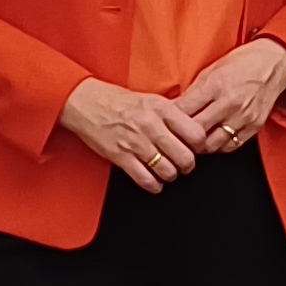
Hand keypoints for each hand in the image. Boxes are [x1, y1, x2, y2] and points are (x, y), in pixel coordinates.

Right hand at [60, 78, 206, 192]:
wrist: (86, 103)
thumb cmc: (118, 101)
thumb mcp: (151, 99)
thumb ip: (172, 114)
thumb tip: (193, 128)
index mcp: (162, 109)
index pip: (195, 134)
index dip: (199, 145)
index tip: (196, 148)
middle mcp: (151, 126)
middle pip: (185, 157)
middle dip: (188, 165)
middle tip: (184, 164)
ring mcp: (136, 143)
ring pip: (167, 171)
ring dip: (171, 175)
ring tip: (168, 171)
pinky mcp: (121, 157)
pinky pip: (146, 179)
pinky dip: (154, 185)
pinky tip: (155, 182)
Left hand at [178, 38, 285, 153]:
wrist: (274, 63)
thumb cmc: (242, 63)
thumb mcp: (212, 70)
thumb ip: (194, 91)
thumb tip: (174, 108)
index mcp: (216, 85)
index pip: (184, 110)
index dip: (170, 119)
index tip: (163, 123)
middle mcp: (230, 103)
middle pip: (196, 131)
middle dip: (182, 136)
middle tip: (173, 138)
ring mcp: (243, 117)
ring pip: (212, 145)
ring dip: (199, 146)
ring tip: (191, 142)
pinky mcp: (254, 127)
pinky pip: (229, 146)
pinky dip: (217, 146)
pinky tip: (211, 140)